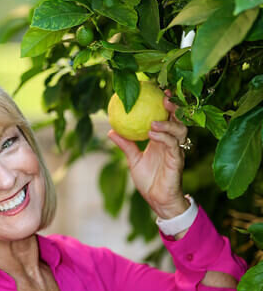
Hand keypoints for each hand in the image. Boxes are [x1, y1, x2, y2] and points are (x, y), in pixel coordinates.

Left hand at [107, 90, 189, 218]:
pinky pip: (173, 145)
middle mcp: (172, 142)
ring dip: (168, 123)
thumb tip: (110, 131)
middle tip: (164, 96)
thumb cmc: (149, 181)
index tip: (159, 89)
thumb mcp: (133, 160)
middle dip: (175, 106)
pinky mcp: (177, 161)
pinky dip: (164, 137)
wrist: (158, 201)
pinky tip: (153, 132)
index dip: (166, 103)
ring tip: (154, 121)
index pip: (167, 116)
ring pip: (179, 130)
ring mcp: (176, 151)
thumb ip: (126, 145)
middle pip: (178, 119)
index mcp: (163, 139)